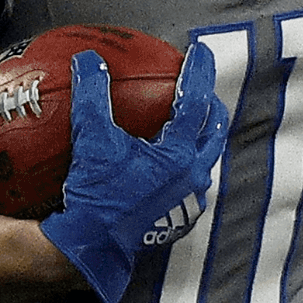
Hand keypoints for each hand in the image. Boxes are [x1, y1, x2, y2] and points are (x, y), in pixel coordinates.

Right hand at [40, 44, 228, 302]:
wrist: (92, 250)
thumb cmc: (95, 196)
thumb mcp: (92, 142)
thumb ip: (92, 98)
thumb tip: (89, 60)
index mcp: (178, 155)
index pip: (197, 102)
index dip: (199, 73)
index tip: (200, 52)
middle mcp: (192, 177)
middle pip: (213, 132)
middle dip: (212, 108)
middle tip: (203, 90)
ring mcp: (187, 202)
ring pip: (204, 161)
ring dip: (200, 140)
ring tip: (189, 126)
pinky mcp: (177, 221)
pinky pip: (188, 185)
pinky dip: (183, 167)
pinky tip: (165, 166)